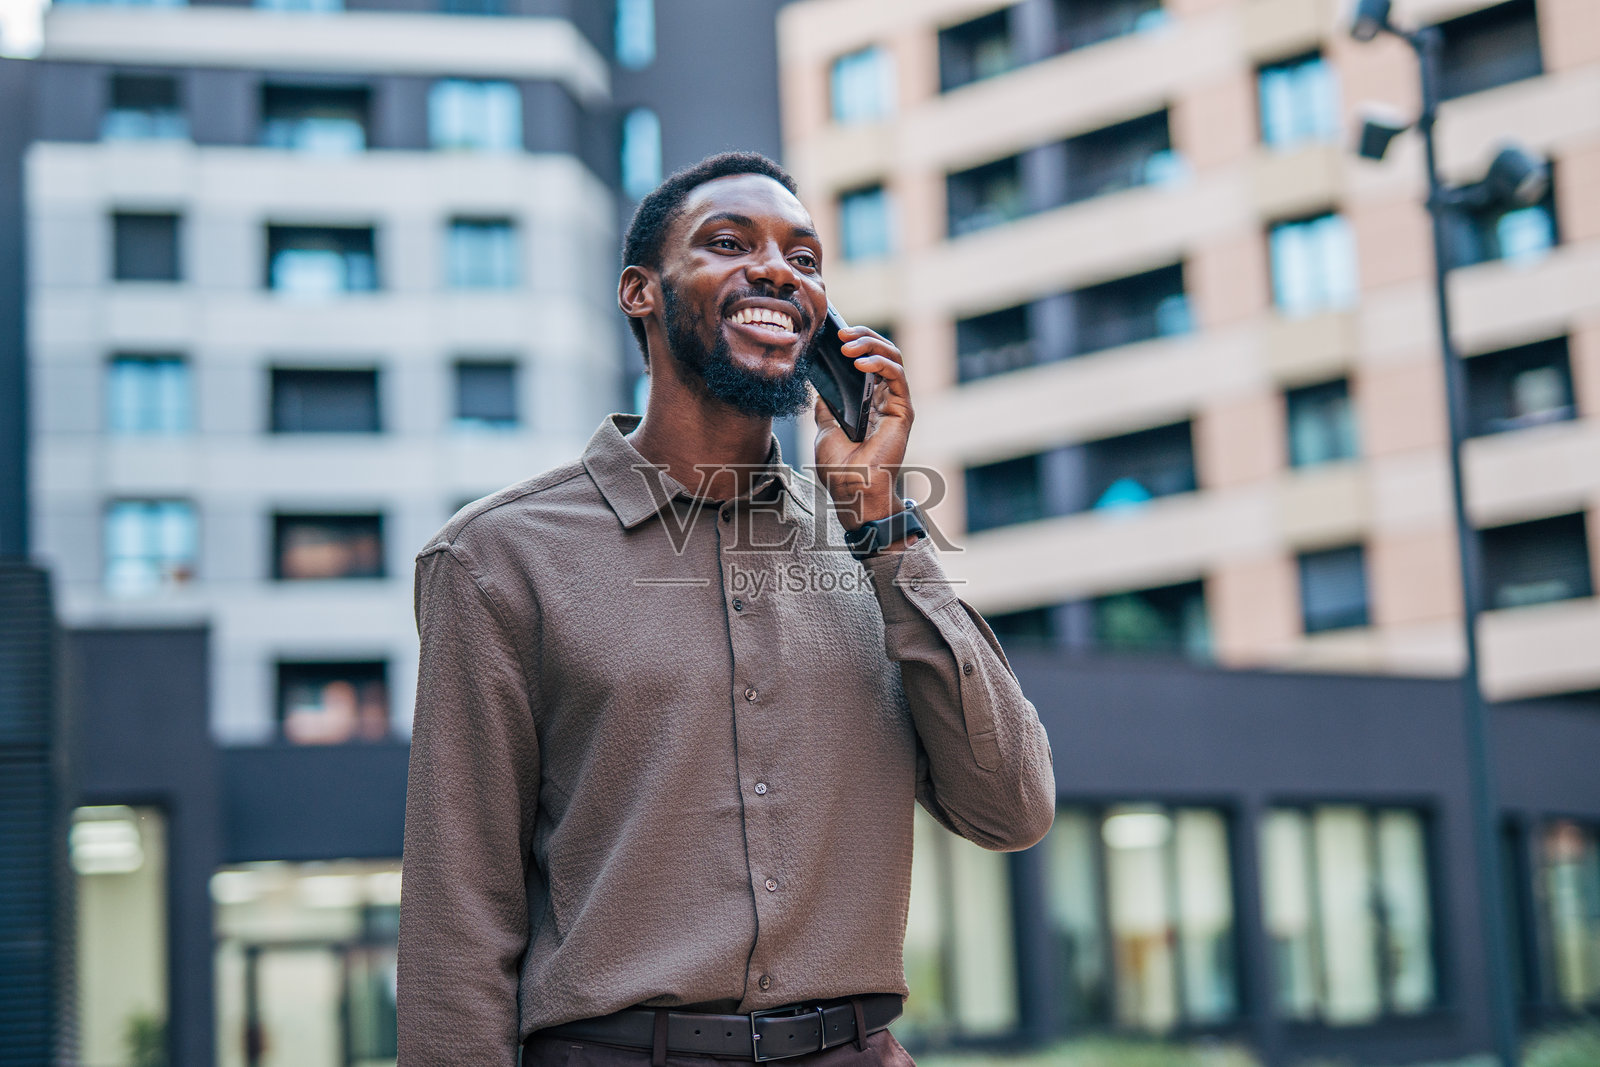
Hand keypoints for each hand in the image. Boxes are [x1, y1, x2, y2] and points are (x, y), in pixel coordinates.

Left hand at [814, 325, 912, 530]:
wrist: (852, 491)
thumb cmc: (841, 469)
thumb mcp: (825, 429)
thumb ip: (828, 408)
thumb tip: (819, 386)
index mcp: (869, 403)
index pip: (867, 361)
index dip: (855, 342)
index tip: (833, 334)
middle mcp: (885, 400)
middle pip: (882, 353)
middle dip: (862, 336)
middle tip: (840, 333)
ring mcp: (896, 404)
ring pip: (892, 357)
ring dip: (870, 344)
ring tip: (847, 344)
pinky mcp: (903, 411)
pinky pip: (897, 376)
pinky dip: (880, 362)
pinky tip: (861, 361)